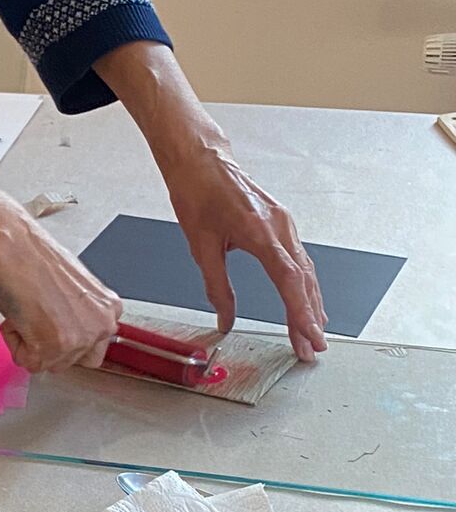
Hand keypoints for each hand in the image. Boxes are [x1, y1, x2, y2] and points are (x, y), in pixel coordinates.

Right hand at [0, 175, 121, 371]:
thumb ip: (79, 315)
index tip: (52, 326)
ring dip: (31, 343)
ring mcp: (79, 339)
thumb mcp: (74, 290)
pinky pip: (27, 362)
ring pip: (49, 364)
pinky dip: (15, 342)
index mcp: (109, 309)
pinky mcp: (53, 348)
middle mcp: (102, 326)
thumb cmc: (35, 260)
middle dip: (51, 347)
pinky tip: (17, 316)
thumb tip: (65, 329)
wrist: (15, 251)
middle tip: (36, 320)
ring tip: (26, 312)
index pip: (93, 346)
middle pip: (74, 361)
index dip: (66, 338)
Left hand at [155, 141, 326, 362]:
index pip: (288, 280)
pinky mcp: (283, 224)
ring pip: (305, 271)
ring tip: (312, 334)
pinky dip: (305, 285)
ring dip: (311, 304)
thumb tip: (225, 318)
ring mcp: (285, 224)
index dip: (300, 312)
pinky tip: (307, 302)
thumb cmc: (199, 194)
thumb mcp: (200, 246)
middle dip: (309, 317)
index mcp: (260, 232)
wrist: (202, 162)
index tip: (308, 336)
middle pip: (303, 280)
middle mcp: (280, 227)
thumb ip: (216, 286)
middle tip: (312, 349)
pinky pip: (300, 259)